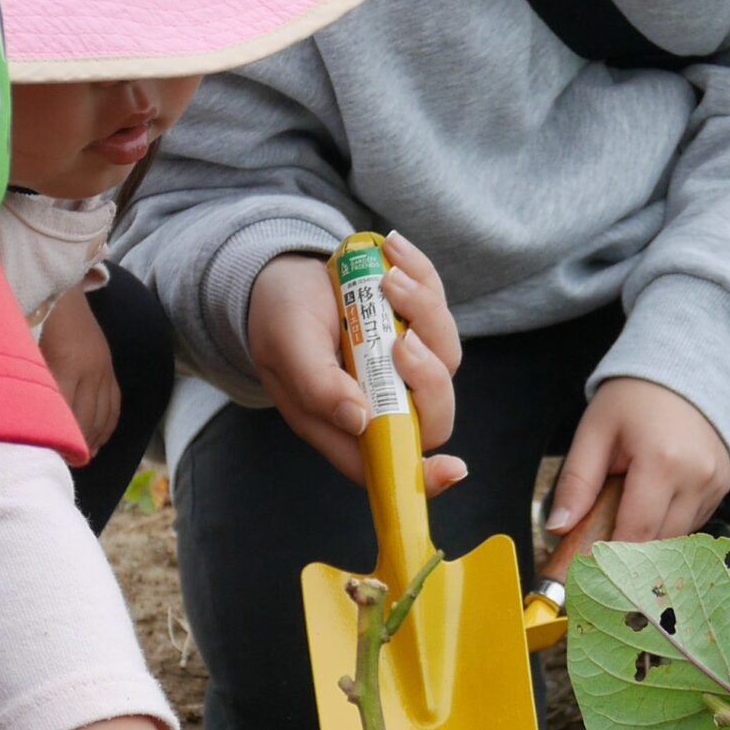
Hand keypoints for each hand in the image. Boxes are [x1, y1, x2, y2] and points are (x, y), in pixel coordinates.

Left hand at [38, 293, 119, 457]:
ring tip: (81, 459)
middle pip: (87, 420)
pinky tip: (97, 441)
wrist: (61, 291)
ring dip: (92, 441)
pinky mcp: (109, 367)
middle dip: (77, 446)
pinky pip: (115, 404)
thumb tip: (23, 417)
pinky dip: (107, 426)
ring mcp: (104, 368)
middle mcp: (91, 369)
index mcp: (67, 364)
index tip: (50, 459)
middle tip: (64, 465)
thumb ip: (29, 381)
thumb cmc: (35, 319)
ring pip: (103, 416)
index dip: (60, 439)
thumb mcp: (26, 348)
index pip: (65, 414)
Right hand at [245, 246, 462, 490]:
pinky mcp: (417, 328)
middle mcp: (381, 402)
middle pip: (432, 414)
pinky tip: (392, 254)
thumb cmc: (278, 319)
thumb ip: (318, 386)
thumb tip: (358, 420)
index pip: (390, 463)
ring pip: (445, 356)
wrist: (282, 274)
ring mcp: (404, 367)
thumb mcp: (288, 348)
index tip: (451, 468)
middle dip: (428, 376)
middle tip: (402, 337)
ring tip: (385, 277)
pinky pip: (439, 310)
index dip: (424, 475)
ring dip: (424, 311)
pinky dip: (422, 277)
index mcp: (343, 425)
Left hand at [551, 378, 729, 542]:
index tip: (587, 569)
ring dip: (649, 539)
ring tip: (625, 517)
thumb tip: (559, 528)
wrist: (683, 370)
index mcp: (662, 463)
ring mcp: (715, 483)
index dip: (612, 559)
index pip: (637, 532)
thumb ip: (576, 483)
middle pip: (659, 542)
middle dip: (628, 554)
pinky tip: (651, 504)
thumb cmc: (632, 400)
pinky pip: (692, 523)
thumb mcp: (594, 433)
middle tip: (599, 548)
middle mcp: (696, 477)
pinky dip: (668, 524)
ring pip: (677, 537)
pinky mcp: (723, 486)